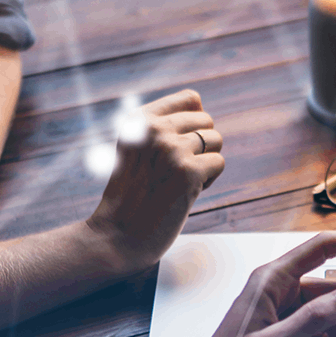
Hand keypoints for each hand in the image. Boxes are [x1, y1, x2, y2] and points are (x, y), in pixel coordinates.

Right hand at [86, 89, 223, 272]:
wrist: (116, 237)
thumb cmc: (130, 197)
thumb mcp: (134, 149)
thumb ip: (161, 126)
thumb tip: (200, 104)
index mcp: (138, 119)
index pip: (191, 99)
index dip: (193, 126)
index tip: (173, 150)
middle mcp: (154, 129)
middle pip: (207, 121)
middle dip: (200, 147)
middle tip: (173, 173)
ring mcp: (171, 149)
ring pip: (216, 141)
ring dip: (205, 164)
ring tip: (178, 183)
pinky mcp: (188, 172)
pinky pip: (219, 163)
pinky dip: (208, 181)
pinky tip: (185, 194)